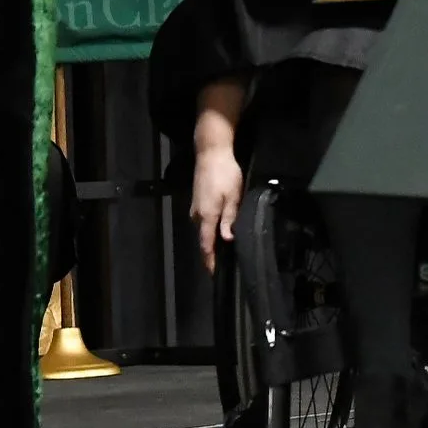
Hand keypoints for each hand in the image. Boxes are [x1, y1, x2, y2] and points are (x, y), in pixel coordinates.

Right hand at [190, 144, 242, 274]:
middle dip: (211, 253)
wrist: (211, 153)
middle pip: (203, 239)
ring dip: (211, 240)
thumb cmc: (225, 174)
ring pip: (203, 229)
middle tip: (222, 265)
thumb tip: (227, 240)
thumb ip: (229, 219)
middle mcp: (197, 214)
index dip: (210, 260)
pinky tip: (219, 230)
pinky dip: (210, 229)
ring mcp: (195, 207)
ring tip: (222, 251)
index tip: (212, 274)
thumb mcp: (233, 197)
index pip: (206, 244)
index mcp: (206, 216)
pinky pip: (203, 221)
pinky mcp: (197, 201)